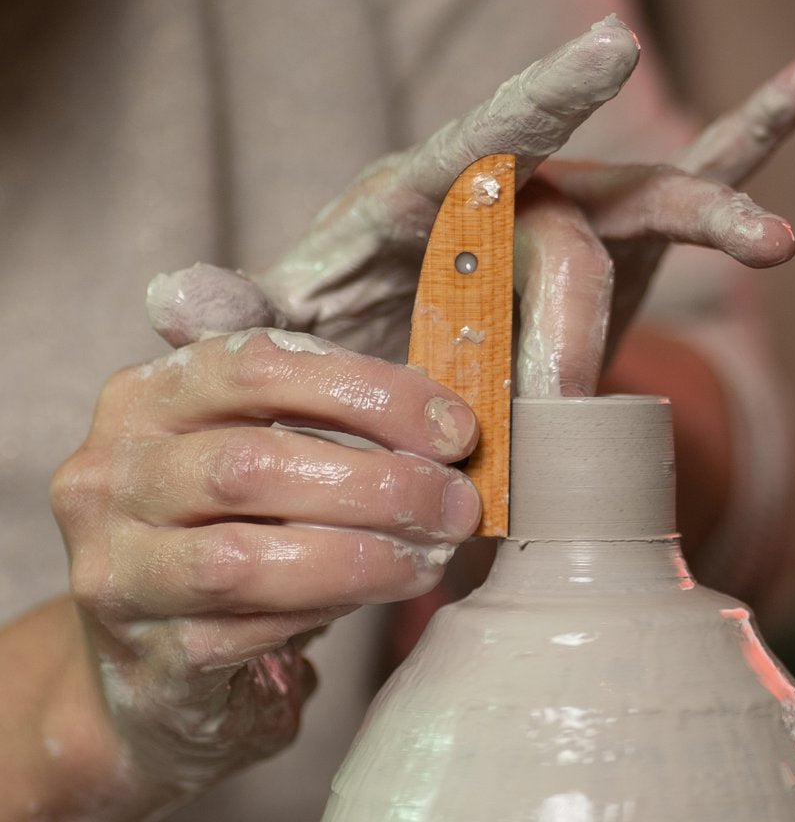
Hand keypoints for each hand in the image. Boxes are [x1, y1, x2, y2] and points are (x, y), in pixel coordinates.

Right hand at [49, 331, 480, 805]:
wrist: (149, 653)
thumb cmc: (224, 521)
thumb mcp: (255, 437)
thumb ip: (321, 402)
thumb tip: (438, 412)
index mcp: (144, 398)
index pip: (258, 366)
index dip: (369, 392)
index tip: (452, 428)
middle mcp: (110, 477)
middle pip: (254, 464)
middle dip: (380, 482)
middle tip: (457, 502)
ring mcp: (117, 570)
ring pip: (246, 558)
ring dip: (363, 555)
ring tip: (430, 556)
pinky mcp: (148, 655)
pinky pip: (253, 629)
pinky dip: (330, 606)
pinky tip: (376, 590)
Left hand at [147, 18, 794, 399]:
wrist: (406, 383)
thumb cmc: (341, 345)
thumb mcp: (285, 336)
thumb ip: (241, 316)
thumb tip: (171, 297)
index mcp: (417, 199)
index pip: (475, 146)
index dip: (535, 105)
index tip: (605, 55)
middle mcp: (502, 187)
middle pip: (566, 223)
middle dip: (566, 323)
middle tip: (551, 415)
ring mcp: (569, 207)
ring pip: (648, 193)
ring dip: (711, 210)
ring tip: (768, 240)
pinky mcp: (617, 239)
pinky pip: (688, 188)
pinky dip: (744, 150)